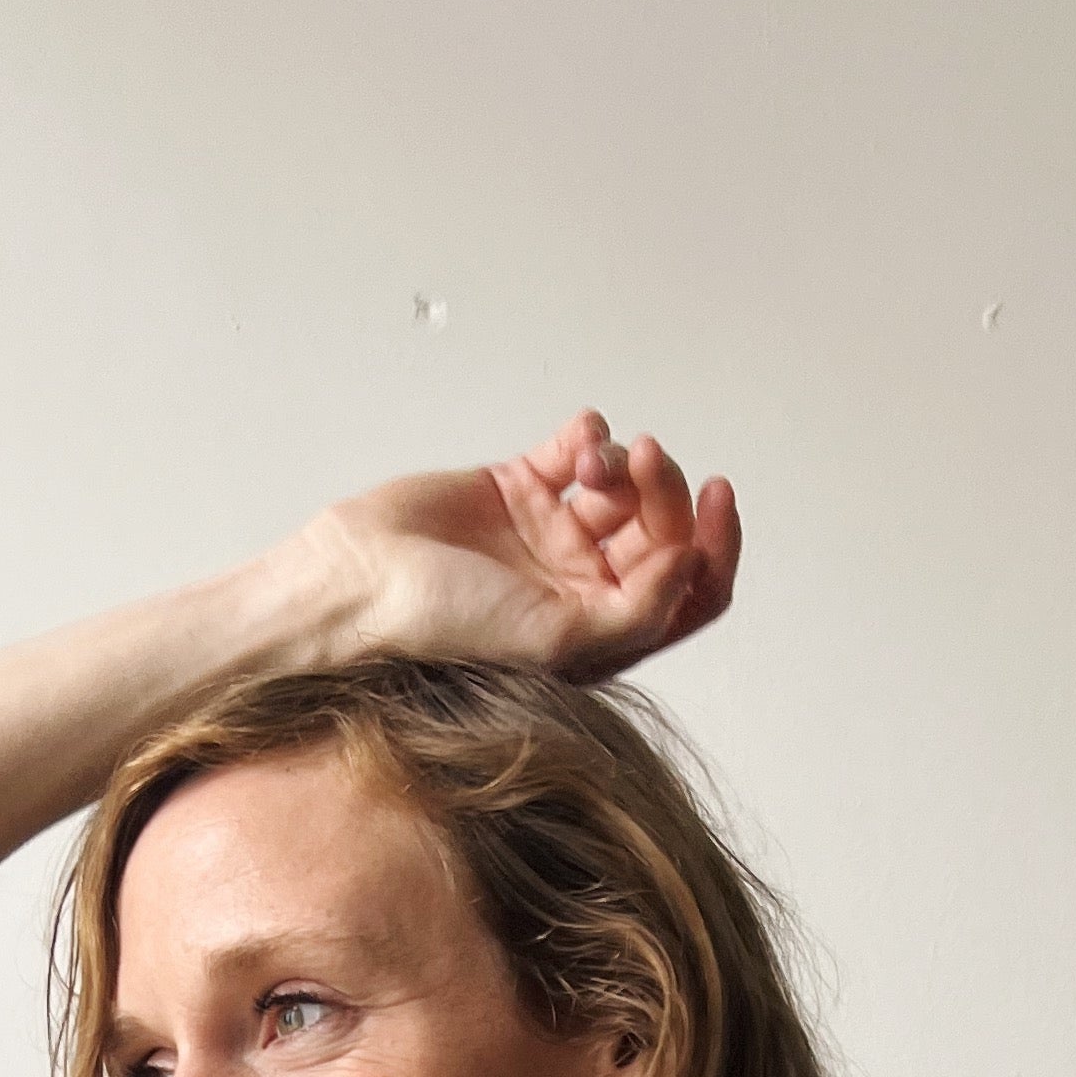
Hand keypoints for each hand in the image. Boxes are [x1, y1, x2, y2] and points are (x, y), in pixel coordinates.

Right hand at [297, 409, 740, 682]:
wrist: (359, 586)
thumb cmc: (443, 631)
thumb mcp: (558, 641)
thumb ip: (637, 610)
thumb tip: (692, 563)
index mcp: (602, 630)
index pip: (689, 589)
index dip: (716, 545)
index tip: (715, 499)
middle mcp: (583, 585)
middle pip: (663, 528)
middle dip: (665, 491)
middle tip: (642, 466)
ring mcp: (552, 535)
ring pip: (626, 484)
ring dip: (626, 462)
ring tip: (593, 463)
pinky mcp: (519, 488)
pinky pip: (577, 449)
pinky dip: (589, 435)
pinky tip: (576, 441)